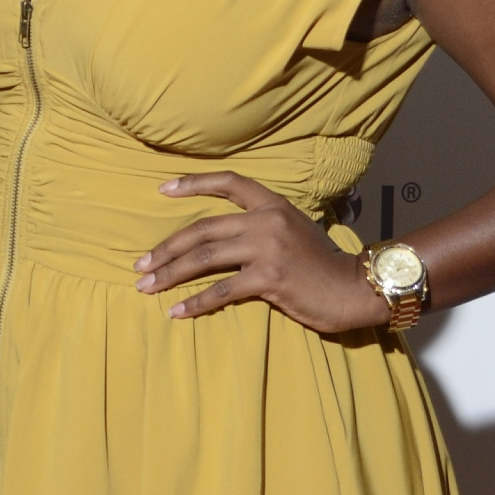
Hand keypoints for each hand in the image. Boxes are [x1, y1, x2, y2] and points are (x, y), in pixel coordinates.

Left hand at [135, 173, 389, 333]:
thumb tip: (222, 238)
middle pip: (202, 229)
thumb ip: (262, 226)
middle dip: (166, 248)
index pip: (228, 183)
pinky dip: (194, 302)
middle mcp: (267, 220)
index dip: (193, 183)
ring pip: (204, 258)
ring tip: (146, 287)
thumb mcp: (294, 231)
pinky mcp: (269, 278)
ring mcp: (268, 248)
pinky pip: (221, 290)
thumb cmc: (323, 265)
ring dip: (170, 274)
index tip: (163, 189)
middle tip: (140, 264)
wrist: (355, 288)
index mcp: (273, 204)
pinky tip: (175, 311)